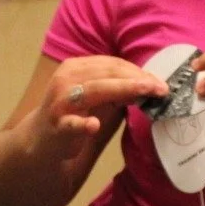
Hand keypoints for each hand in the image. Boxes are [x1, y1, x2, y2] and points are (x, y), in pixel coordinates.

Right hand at [38, 56, 165, 160]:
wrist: (41, 141)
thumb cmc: (74, 116)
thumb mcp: (98, 99)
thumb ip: (119, 91)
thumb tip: (150, 84)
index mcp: (76, 67)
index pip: (112, 64)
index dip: (138, 71)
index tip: (159, 82)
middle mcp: (67, 79)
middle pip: (107, 73)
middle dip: (137, 79)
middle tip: (162, 88)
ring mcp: (60, 102)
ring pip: (94, 90)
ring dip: (123, 90)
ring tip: (146, 93)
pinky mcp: (57, 126)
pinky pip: (70, 124)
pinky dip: (82, 124)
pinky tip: (93, 126)